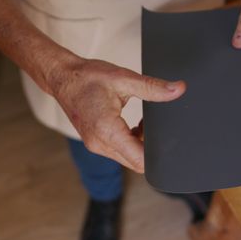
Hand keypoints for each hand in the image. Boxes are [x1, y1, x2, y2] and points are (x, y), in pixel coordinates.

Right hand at [48, 58, 184, 172]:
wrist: (62, 77)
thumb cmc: (87, 77)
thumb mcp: (123, 78)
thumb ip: (152, 87)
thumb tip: (178, 90)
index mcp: (106, 130)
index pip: (140, 160)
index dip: (158, 154)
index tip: (166, 137)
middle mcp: (99, 143)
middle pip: (136, 162)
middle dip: (150, 147)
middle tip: (152, 123)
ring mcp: (96, 145)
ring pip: (128, 158)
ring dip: (140, 144)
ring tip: (141, 121)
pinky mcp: (95, 143)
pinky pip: (119, 152)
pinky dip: (130, 142)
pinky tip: (133, 124)